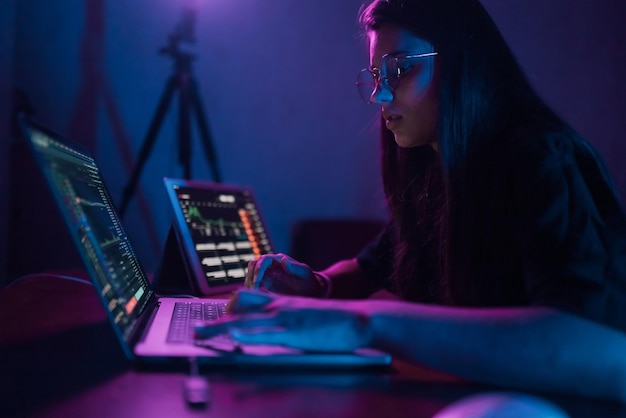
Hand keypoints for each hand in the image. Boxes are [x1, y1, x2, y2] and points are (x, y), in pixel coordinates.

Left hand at [196, 290, 372, 351]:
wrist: (358, 319)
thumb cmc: (334, 321)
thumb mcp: (306, 316)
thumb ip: (289, 320)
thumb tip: (274, 330)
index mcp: (283, 302)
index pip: (248, 297)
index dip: (229, 307)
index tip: (213, 317)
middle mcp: (280, 306)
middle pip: (240, 305)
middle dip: (218, 318)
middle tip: (199, 330)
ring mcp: (285, 319)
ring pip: (244, 320)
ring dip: (220, 329)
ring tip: (200, 335)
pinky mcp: (293, 333)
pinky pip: (264, 333)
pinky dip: (246, 335)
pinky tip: (233, 338)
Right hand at [244, 253, 327, 296]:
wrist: (311, 290)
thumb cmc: (309, 280)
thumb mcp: (305, 273)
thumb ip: (295, 267)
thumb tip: (283, 259)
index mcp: (279, 259)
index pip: (263, 260)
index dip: (258, 269)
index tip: (257, 282)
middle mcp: (272, 265)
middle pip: (254, 264)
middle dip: (250, 276)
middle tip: (253, 289)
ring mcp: (268, 273)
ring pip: (251, 273)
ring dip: (249, 282)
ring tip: (253, 294)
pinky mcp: (266, 282)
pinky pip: (255, 283)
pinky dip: (252, 288)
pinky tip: (256, 297)